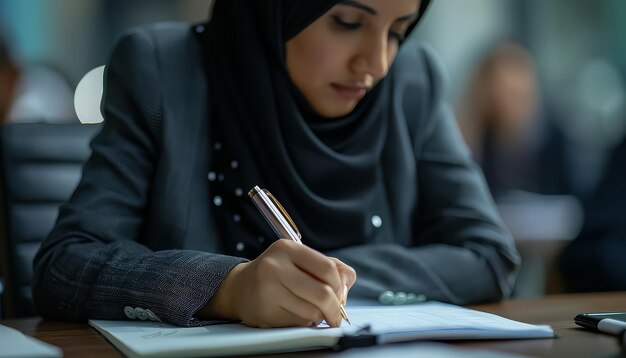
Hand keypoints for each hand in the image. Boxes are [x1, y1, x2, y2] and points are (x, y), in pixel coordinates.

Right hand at [200, 240, 355, 327]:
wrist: (239, 288)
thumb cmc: (276, 273)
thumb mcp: (299, 260)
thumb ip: (329, 266)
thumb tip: (347, 282)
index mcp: (287, 249)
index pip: (327, 268)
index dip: (340, 285)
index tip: (340, 294)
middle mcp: (275, 267)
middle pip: (322, 294)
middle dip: (334, 309)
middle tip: (336, 315)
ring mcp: (268, 291)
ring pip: (312, 312)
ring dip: (318, 317)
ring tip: (309, 310)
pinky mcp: (265, 313)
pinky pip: (298, 323)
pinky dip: (304, 323)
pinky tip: (295, 314)